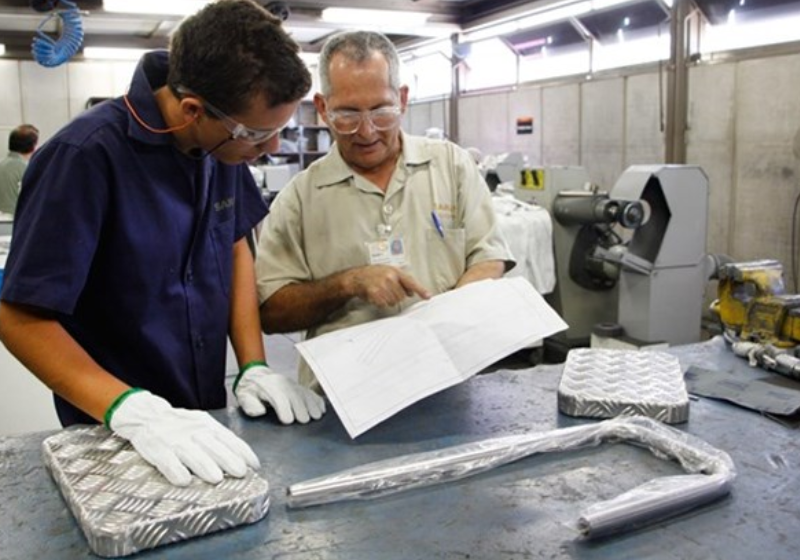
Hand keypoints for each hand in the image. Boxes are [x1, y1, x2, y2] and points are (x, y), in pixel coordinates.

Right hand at [108, 389, 259, 486]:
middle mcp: (193, 432)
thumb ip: (219, 439)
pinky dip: (175, 471)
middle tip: (240, 473)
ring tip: (217, 478)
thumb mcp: (203, 425)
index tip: (254, 465)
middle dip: (228, 460)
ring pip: (192, 454)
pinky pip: (167, 462)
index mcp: (207, 425)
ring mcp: (175, 441)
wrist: (147, 415)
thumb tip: (242, 458)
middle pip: (213, 447)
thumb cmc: (181, 425)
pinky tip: (183, 481)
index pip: (229, 438)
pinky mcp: (157, 450)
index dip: (243, 452)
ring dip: (205, 466)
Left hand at [235, 365, 325, 422]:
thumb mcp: (244, 397)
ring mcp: (293, 385)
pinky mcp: (299, 387)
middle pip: (295, 397)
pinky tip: (320, 410)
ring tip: (316, 416)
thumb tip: (260, 411)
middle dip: (301, 409)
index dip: (284, 409)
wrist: (256, 376)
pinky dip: (317, 401)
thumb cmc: (251, 390)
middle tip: (304, 421)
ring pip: (305, 394)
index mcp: (268, 388)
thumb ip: (250, 405)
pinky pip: (311, 393)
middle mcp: (283, 385)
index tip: (288, 421)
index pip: (279, 398)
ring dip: (312, 405)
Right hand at [351, 265, 431, 306]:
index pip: (411, 282)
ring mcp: (382, 286)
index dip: (421, 290)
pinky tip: (375, 296)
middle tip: (386, 290)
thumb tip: (411, 292)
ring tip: (379, 292)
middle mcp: (390, 278)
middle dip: (395, 296)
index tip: (428, 296)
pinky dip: (380, 303)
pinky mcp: (376, 294)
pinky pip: (384, 304)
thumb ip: (401, 281)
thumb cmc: (372, 274)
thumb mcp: (388, 272)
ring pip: (393, 301)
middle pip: (402, 296)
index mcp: (395, 271)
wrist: (355, 277)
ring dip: (387, 300)